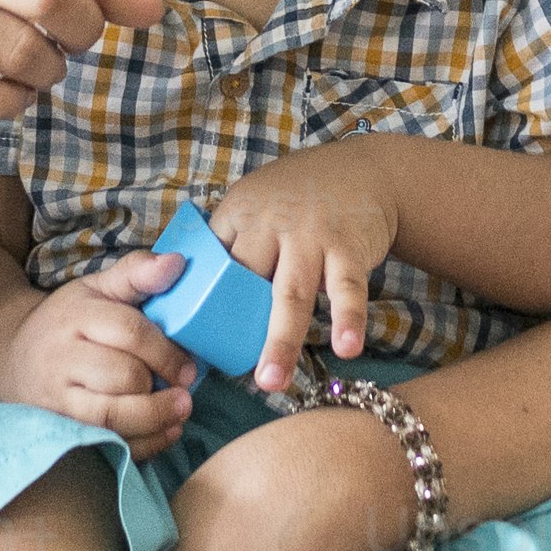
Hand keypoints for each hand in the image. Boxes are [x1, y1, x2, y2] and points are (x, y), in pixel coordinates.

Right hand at [0, 254, 198, 446]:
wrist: (10, 357)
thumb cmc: (67, 321)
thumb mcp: (96, 289)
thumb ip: (136, 274)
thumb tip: (177, 263)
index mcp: (76, 316)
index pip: (129, 332)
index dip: (166, 352)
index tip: (189, 367)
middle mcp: (62, 358)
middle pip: (123, 376)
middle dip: (161, 386)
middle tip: (184, 390)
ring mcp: (57, 397)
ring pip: (112, 416)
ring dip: (155, 418)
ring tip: (180, 412)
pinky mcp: (59, 428)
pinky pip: (105, 443)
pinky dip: (141, 444)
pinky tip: (163, 432)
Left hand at [202, 145, 413, 366]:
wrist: (364, 169)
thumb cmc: (298, 197)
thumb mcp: (255, 203)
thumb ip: (230, 243)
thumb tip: (192, 296)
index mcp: (239, 217)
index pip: (210, 265)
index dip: (197, 305)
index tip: (186, 346)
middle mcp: (270, 225)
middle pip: (244, 283)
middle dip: (231, 329)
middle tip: (217, 374)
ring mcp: (310, 237)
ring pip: (291, 293)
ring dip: (281, 339)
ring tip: (271, 380)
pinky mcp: (348, 248)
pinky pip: (347, 289)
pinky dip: (348, 319)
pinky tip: (347, 348)